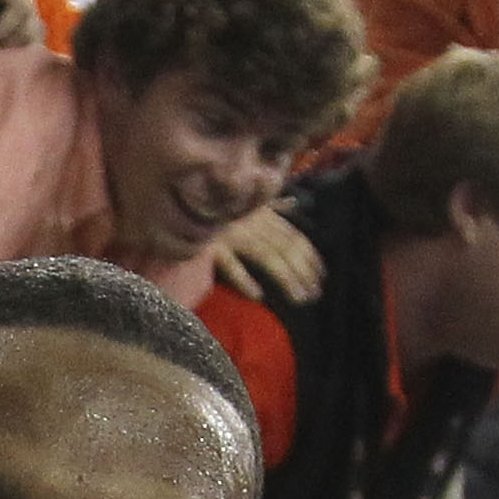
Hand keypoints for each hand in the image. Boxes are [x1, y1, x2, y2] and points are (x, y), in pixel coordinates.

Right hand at [208, 203, 322, 305]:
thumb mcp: (243, 199)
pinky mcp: (211, 246)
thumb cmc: (210, 202)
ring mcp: (232, 233)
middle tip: (314, 294)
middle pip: (284, 248)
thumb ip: (268, 204)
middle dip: (303, 271)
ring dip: (286, 278)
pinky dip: (244, 279)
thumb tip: (290, 202)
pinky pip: (230, 264)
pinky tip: (257, 296)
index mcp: (260, 212)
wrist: (177, 199)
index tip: (322, 275)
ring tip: (299, 299)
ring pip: (266, 256)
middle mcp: (251, 222)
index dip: (310, 254)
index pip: (292, 234)